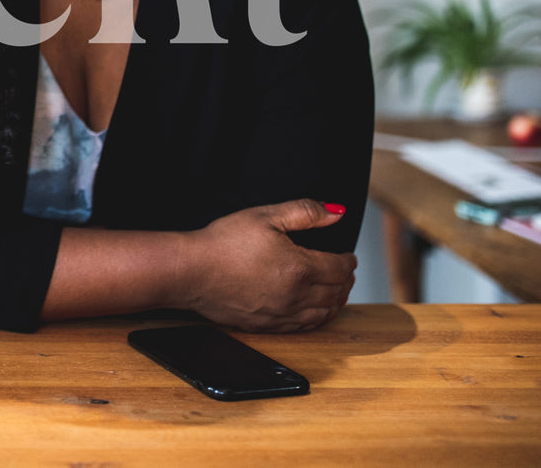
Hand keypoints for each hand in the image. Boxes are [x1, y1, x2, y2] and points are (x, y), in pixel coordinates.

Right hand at [179, 199, 355, 332]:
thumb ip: (305, 212)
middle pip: (337, 293)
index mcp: (300, 268)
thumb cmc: (222, 242)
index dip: (349, 261)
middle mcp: (296, 296)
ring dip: (336, 302)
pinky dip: (317, 318)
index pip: (340, 268)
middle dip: (346, 281)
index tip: (348, 256)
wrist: (191, 271)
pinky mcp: (267, 325)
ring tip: (336, 292)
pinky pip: (304, 327)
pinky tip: (314, 311)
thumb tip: (337, 212)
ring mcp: (282, 314)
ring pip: (324, 314)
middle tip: (345, 272)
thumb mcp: (265, 216)